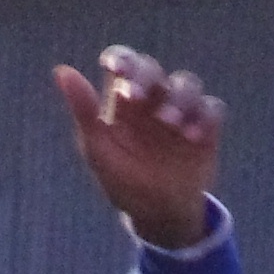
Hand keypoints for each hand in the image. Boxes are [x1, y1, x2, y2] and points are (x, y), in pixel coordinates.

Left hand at [53, 46, 222, 250]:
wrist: (157, 214)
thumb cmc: (123, 181)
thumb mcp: (98, 151)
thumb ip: (83, 111)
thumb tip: (61, 71)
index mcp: (123, 100)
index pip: (122, 63)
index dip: (121, 60)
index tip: (116, 71)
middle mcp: (152, 98)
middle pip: (153, 68)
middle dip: (146, 77)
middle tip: (137, 97)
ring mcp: (180, 109)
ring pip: (186, 82)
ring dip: (178, 97)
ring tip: (169, 124)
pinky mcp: (205, 124)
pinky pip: (212, 108)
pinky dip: (205, 117)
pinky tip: (193, 136)